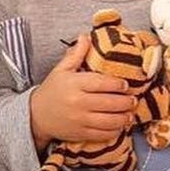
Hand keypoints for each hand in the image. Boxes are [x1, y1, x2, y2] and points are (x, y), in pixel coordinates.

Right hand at [29, 34, 137, 149]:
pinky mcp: (80, 134)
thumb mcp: (62, 69)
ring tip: (130, 113)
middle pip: (110, 102)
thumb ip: (77, 53)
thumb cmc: (52, 90)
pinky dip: (115, 131)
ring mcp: (80, 120)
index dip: (118, 84)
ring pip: (109, 121)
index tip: (126, 84)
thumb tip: (86, 36)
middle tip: (133, 99)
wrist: (36, 115)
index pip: (102, 83)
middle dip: (126, 101)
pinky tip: (120, 125)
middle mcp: (78, 102)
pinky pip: (103, 134)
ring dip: (124, 117)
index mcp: (75, 84)